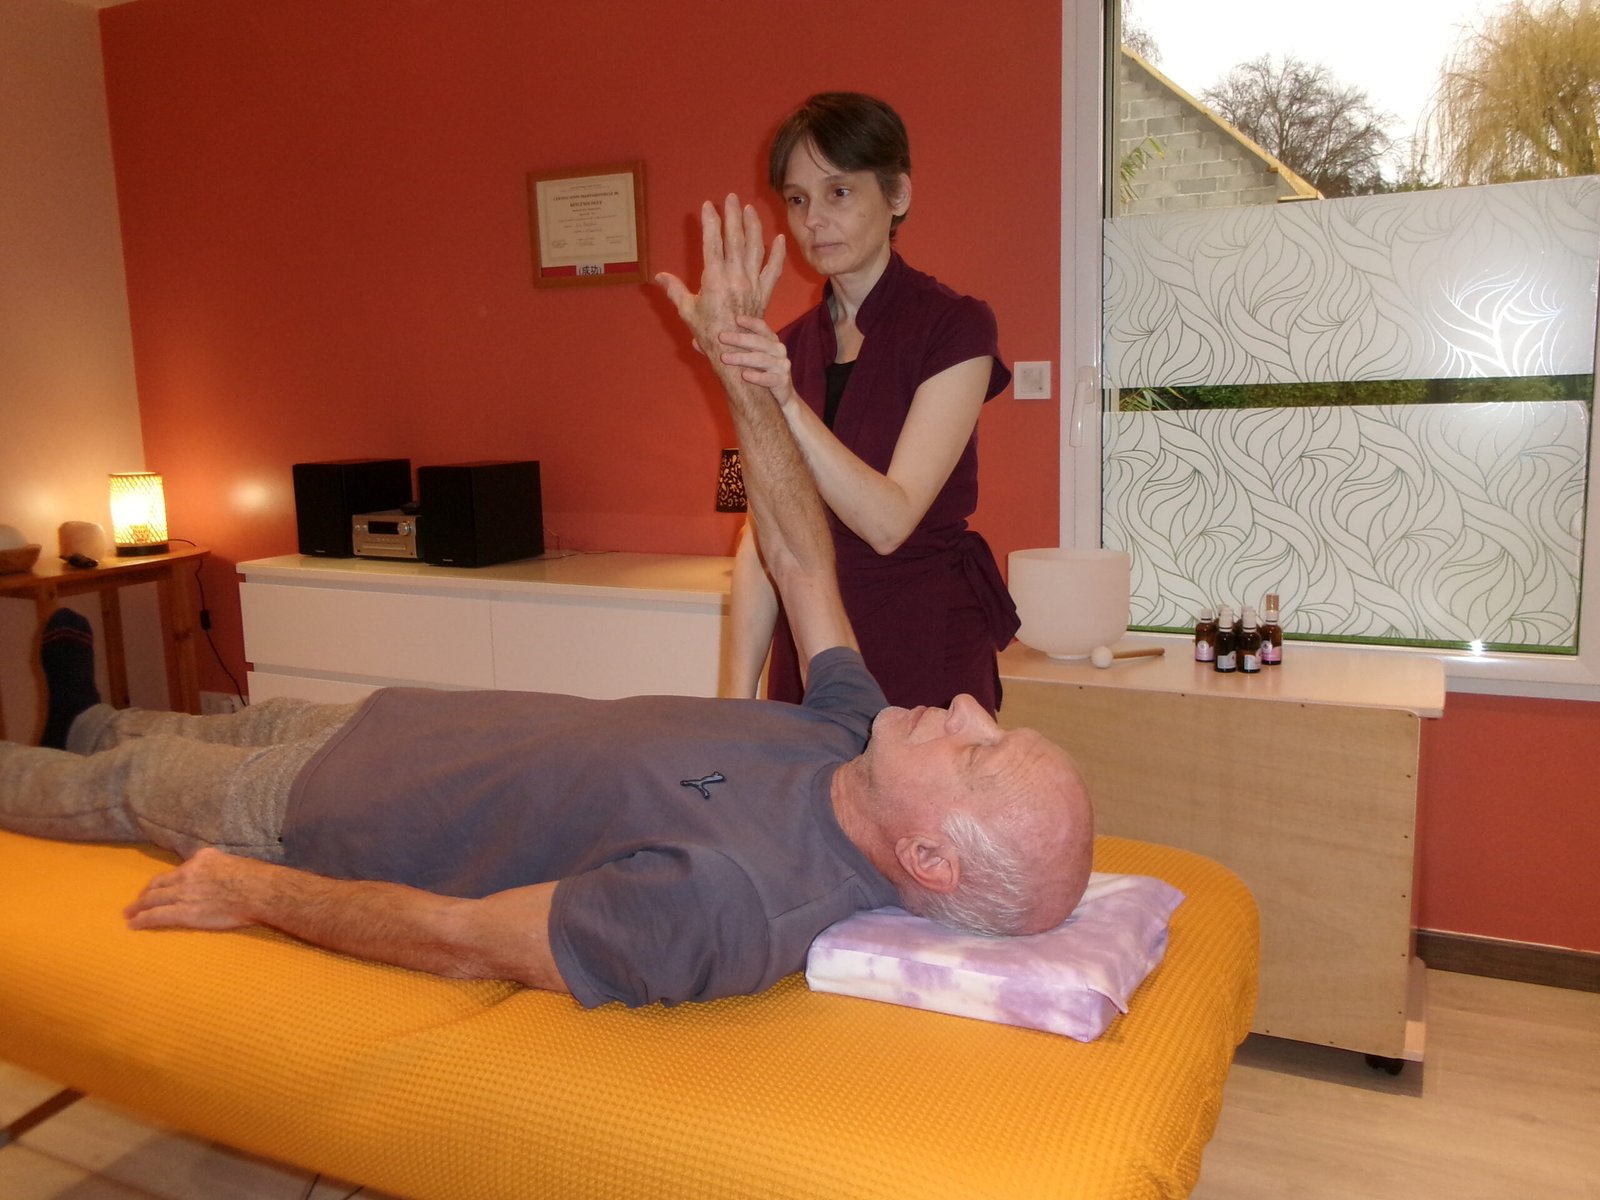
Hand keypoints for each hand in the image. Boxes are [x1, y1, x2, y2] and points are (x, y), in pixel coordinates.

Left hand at [124, 847, 262, 930]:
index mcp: (203, 859)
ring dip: (139, 906)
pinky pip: (157, 916)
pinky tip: (134, 924)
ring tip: (129, 913)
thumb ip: (225, 869)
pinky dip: (142, 920)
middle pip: (160, 883)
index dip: (169, 879)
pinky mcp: (183, 912)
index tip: (164, 885)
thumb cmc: (258, 878)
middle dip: (147, 892)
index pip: (180, 869)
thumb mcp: (238, 863)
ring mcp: (183, 893)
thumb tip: (229, 877)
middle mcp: (188, 873)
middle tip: (137, 900)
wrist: (258, 891)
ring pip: (153, 899)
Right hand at [655, 194, 784, 355]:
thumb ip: (674, 290)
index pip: (712, 243)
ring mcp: (752, 284)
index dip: (711, 222)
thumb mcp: (687, 311)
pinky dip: (778, 253)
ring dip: (753, 226)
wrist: (736, 354)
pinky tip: (780, 238)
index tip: (708, 206)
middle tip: (731, 197)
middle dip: (733, 216)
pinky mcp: (764, 292)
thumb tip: (658, 277)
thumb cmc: (709, 334)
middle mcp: (735, 277)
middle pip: (735, 239)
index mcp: (714, 279)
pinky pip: (774, 269)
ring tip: (749, 209)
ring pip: (755, 248)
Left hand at [718, 314, 797, 409]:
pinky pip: (769, 378)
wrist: (779, 397)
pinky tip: (745, 375)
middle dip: (739, 339)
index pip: (761, 327)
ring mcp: (782, 365)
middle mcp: (778, 350)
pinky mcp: (782, 381)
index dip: (750, 322)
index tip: (735, 318)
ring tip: (725, 358)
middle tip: (721, 337)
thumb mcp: (744, 358)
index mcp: (770, 340)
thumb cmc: (758, 372)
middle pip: (758, 341)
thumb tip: (694, 342)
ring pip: (762, 359)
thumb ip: (723, 349)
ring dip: (742, 358)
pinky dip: (757, 377)